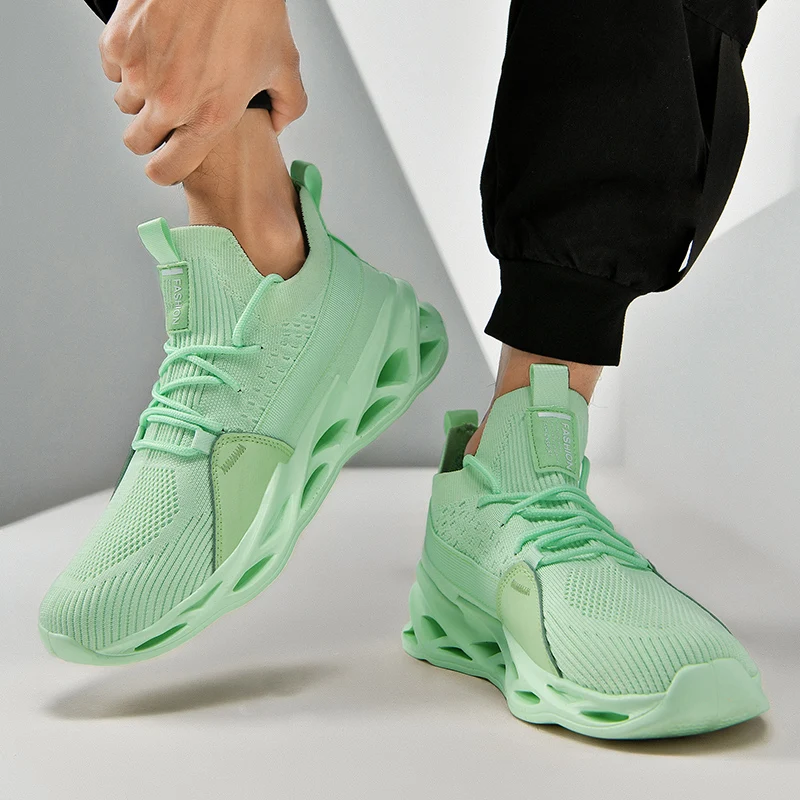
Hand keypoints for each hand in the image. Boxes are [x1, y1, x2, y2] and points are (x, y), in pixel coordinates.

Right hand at [100, 0, 306, 184]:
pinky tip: (153, 47)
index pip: (168, 170)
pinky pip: (112, 67)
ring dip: (141, 94)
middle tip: (168, 112)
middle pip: (138, 142)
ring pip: (126, 103)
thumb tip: (277, 124)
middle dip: (151, 133)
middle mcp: (171, 103)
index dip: (166, 169)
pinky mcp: (118, 42)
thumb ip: (287, 106)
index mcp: (210, 119)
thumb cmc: (251, 8)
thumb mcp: (285, 64)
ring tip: (167, 71)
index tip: (167, 161)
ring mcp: (139, 73)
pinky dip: (127, 62)